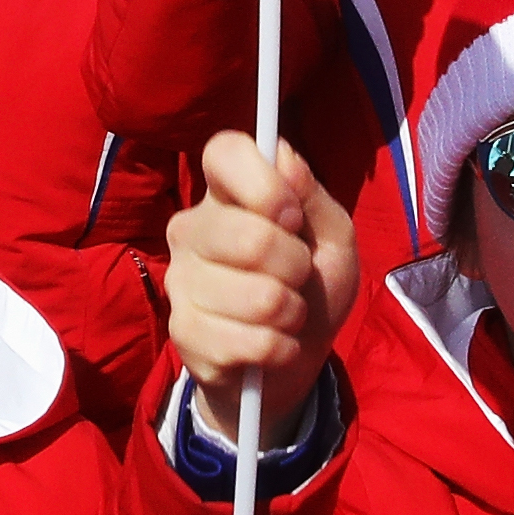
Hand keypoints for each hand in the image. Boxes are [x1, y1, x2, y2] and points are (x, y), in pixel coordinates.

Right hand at [164, 131, 358, 408]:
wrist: (291, 362)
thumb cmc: (313, 287)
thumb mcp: (333, 238)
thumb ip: (312, 195)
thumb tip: (283, 158)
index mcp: (226, 194)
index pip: (224, 152)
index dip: (264, 183)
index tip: (292, 216)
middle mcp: (190, 229)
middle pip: (250, 236)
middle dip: (296, 265)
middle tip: (299, 276)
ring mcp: (180, 281)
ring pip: (257, 296)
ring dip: (291, 312)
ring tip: (287, 313)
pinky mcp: (182, 332)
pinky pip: (248, 341)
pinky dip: (279, 348)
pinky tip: (274, 344)